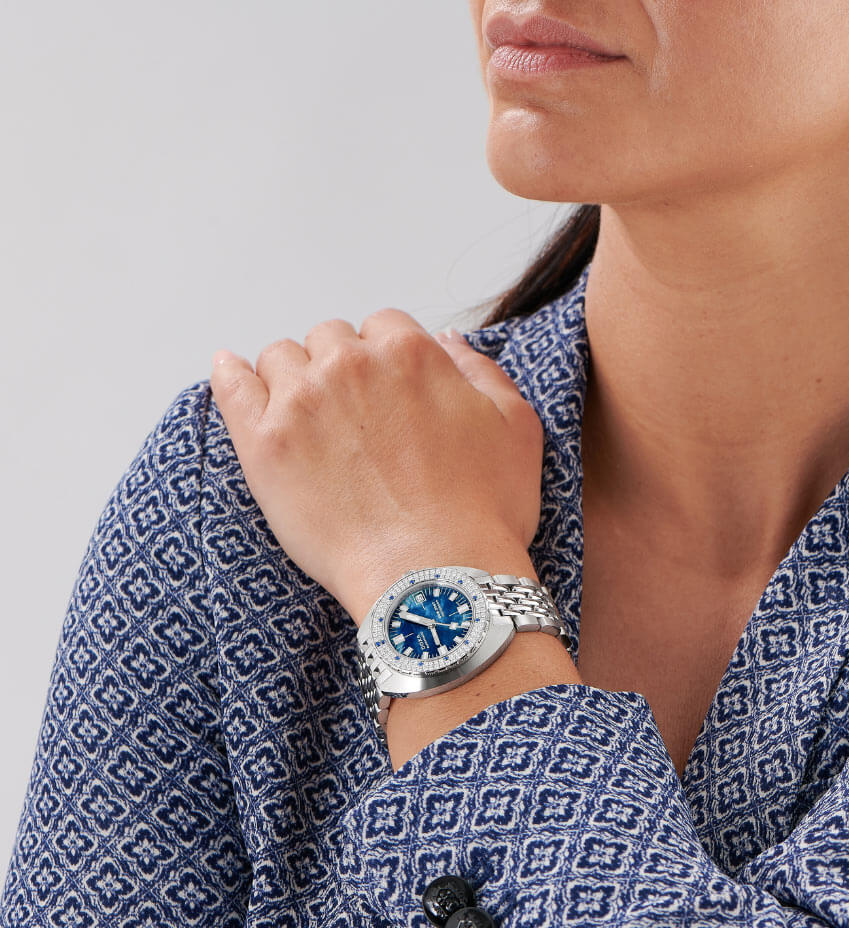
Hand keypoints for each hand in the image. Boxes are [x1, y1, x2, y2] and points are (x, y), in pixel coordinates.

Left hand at [208, 312, 544, 622]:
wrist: (437, 578)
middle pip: (330, 340)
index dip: (387, 362)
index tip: (390, 398)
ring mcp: (301, 402)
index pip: (383, 327)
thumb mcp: (516, 427)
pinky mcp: (264, 445)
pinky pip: (231, 386)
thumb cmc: (484, 513)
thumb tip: (448, 340)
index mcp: (409, 351)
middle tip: (356, 421)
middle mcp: (350, 364)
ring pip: (281, 360)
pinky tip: (233, 374)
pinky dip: (232, 376)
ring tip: (310, 422)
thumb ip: (481, 370)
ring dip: (294, 379)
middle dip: (342, 370)